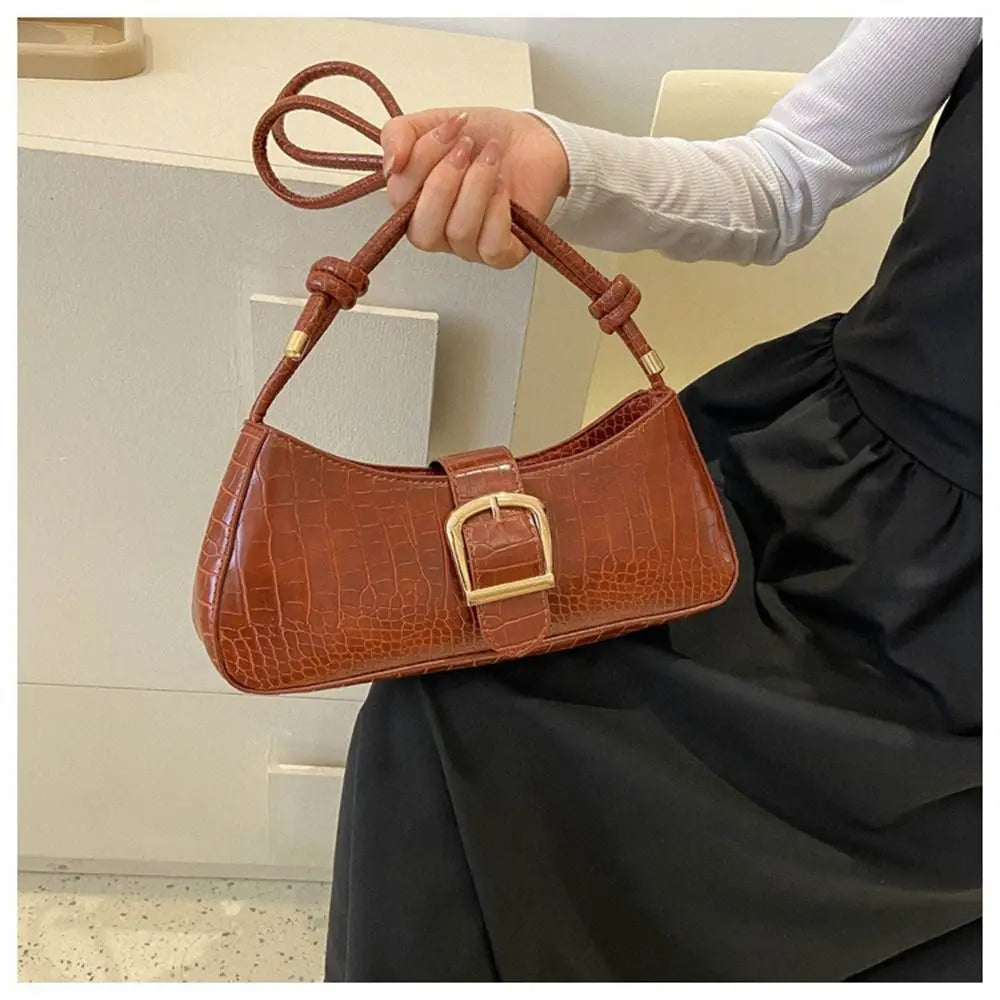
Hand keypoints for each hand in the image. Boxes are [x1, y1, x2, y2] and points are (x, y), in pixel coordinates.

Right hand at [380, 107, 568, 268]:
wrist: (532, 139)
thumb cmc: (485, 137)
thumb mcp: (434, 123)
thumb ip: (399, 134)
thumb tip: (391, 164)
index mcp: (415, 204)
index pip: (399, 199)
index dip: (419, 161)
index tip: (449, 128)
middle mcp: (439, 231)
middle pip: (422, 231)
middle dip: (444, 181)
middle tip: (466, 147)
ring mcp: (469, 247)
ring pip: (459, 233)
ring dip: (476, 186)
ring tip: (491, 157)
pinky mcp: (502, 254)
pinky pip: (491, 248)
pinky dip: (497, 211)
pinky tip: (503, 188)